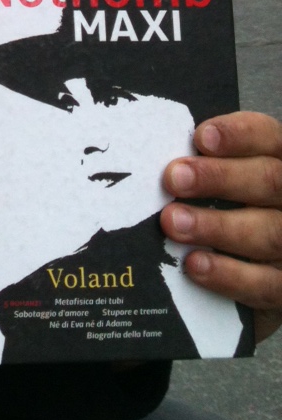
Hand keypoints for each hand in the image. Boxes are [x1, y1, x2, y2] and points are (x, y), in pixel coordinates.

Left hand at [161, 112, 281, 342]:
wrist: (257, 270)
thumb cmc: (230, 209)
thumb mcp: (224, 179)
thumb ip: (203, 162)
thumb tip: (150, 152)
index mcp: (280, 162)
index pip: (268, 138)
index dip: (238, 135)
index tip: (200, 137)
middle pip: (270, 181)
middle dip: (219, 177)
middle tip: (173, 178)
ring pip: (268, 233)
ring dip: (215, 226)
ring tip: (172, 222)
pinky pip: (265, 284)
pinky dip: (228, 275)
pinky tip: (194, 264)